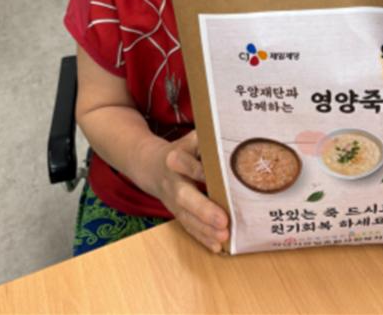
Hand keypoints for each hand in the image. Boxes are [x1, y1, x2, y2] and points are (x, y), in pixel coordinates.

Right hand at [159, 131, 228, 252]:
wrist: (150, 166)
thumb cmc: (182, 150)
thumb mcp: (191, 139)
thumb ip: (207, 138)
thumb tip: (231, 136)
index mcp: (175, 158)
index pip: (186, 165)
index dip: (198, 171)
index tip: (215, 176)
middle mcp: (172, 182)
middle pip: (185, 197)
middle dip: (204, 210)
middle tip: (223, 220)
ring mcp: (173, 201)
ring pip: (187, 217)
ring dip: (205, 230)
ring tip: (224, 237)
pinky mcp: (176, 213)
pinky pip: (188, 227)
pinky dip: (202, 238)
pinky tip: (216, 246)